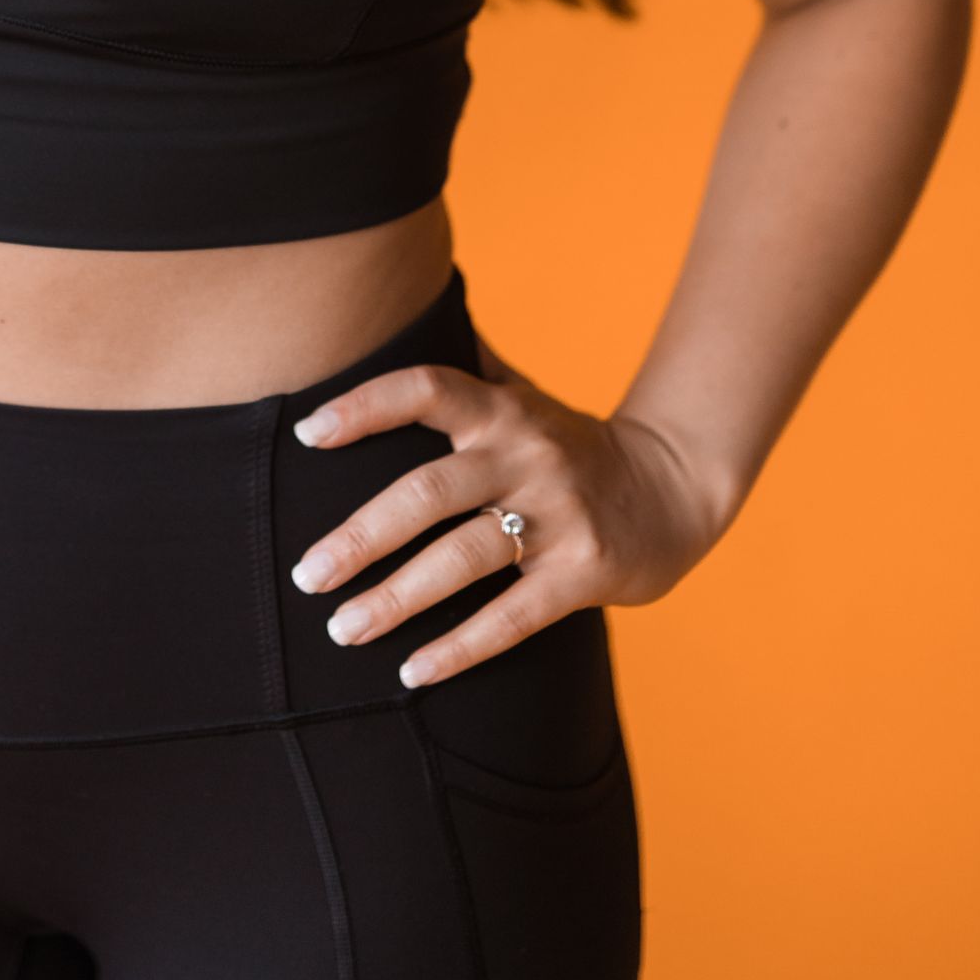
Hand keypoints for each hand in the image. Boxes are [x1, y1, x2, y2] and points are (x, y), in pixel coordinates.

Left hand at [288, 329, 730, 689]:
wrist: (674, 488)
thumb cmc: (570, 443)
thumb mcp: (522, 394)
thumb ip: (463, 364)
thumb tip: (397, 307)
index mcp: (501, 410)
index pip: (426, 389)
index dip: (364, 406)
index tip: (306, 434)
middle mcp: (525, 456)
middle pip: (428, 492)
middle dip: (360, 536)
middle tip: (306, 575)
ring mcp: (556, 516)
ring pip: (461, 559)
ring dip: (395, 599)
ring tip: (342, 628)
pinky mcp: (582, 574)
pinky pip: (511, 617)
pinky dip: (459, 647)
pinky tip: (412, 672)